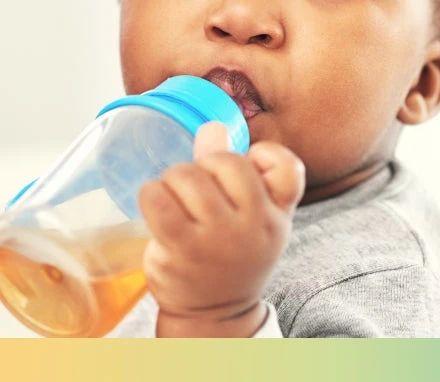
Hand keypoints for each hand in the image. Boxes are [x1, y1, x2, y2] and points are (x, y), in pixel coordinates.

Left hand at [137, 122, 304, 336]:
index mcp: (277, 213)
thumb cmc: (232, 253)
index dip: (264, 154)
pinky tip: (155, 204)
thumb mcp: (248, 214)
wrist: (214, 314)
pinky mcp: (182, 249)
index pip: (288, 167)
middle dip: (205, 165)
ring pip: (188, 175)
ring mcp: (219, 238)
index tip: (249, 165)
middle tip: (199, 186)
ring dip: (174, 178)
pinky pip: (158, 198)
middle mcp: (254, 225)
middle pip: (226, 161)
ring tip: (175, 197)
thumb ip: (233, 167)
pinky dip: (151, 192)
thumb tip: (213, 127)